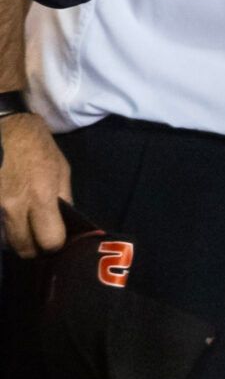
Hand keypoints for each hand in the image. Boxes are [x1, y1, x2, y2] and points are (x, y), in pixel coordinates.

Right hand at [0, 114, 69, 256]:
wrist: (4, 129)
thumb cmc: (37, 147)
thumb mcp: (61, 169)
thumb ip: (63, 199)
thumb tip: (66, 225)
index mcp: (40, 197)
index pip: (50, 241)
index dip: (55, 244)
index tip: (55, 237)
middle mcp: (13, 207)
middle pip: (23, 249)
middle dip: (34, 248)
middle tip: (38, 237)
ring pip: (5, 243)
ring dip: (16, 240)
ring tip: (23, 228)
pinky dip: (2, 230)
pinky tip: (9, 220)